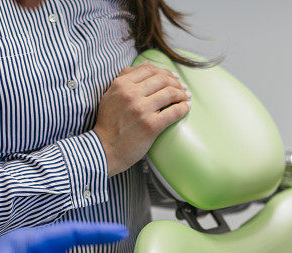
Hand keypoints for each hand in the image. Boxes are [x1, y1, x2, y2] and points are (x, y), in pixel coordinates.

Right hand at [93, 61, 190, 176]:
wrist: (105, 149)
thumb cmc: (108, 124)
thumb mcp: (111, 95)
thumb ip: (126, 77)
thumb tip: (146, 64)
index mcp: (121, 84)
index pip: (149, 69)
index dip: (165, 72)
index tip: (173, 78)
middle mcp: (131, 94)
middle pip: (162, 79)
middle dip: (176, 83)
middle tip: (183, 88)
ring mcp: (141, 110)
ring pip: (170, 93)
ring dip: (182, 94)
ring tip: (186, 97)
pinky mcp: (151, 125)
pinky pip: (174, 112)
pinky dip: (183, 108)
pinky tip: (186, 108)